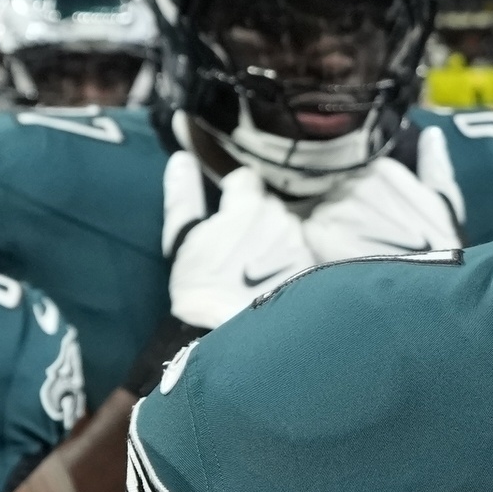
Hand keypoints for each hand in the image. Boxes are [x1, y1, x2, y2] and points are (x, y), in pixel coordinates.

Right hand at [162, 157, 316, 331]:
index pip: (248, 178)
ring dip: (272, 237)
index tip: (226, 210)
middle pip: (268, 202)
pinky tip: (272, 277)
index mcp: (248, 205)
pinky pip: (299, 248)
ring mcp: (298, 243)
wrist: (228, 333)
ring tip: (254, 265)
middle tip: (237, 246)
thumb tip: (182, 157)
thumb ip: (183, 194)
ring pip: (285, 225)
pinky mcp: (310, 266)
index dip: (235, 192)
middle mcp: (280, 219)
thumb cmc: (199, 286)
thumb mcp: (183, 238)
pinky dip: (286, 257)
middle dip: (254, 216)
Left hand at [295, 138, 462, 268]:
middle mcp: (355, 183)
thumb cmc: (441, 248)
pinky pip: (311, 234)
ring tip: (360, 258)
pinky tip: (344, 263)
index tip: (386, 229)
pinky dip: (322, 249)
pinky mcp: (315, 233)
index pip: (361, 181)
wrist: (425, 293)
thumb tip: (432, 133)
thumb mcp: (444, 203)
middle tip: (374, 247)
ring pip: (323, 214)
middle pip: (339, 196)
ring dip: (336, 235)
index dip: (372, 208)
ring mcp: (334, 207)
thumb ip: (434, 165)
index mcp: (382, 170)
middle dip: (351, 220)